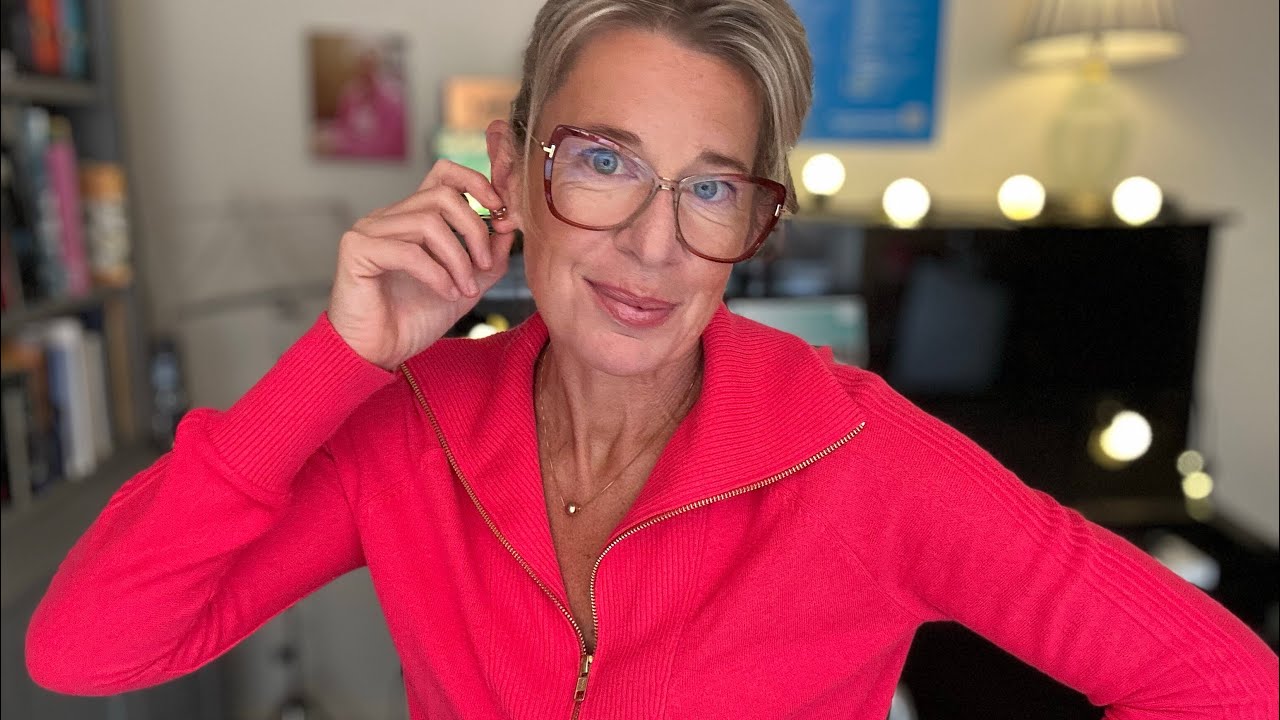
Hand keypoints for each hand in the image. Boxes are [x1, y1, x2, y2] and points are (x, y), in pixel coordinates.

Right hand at [327, 160, 517, 369]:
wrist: (377, 354)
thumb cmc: (412, 321)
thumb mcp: (464, 286)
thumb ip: (487, 258)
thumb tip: (507, 227)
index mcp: (411, 218)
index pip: (443, 173)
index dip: (475, 182)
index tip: (499, 210)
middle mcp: (388, 217)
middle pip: (443, 195)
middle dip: (474, 230)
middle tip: (485, 265)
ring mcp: (369, 230)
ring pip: (428, 222)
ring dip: (458, 258)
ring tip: (465, 289)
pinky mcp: (357, 250)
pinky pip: (408, 251)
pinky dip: (436, 273)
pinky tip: (446, 293)